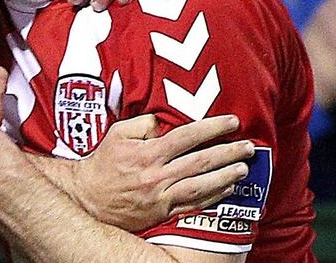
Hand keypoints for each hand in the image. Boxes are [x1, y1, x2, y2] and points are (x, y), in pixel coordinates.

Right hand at [67, 114, 252, 231]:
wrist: (87, 198)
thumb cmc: (102, 163)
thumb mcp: (117, 134)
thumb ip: (142, 125)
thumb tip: (164, 123)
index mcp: (147, 153)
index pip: (186, 136)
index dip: (212, 128)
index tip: (232, 122)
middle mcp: (156, 175)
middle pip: (200, 162)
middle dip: (228, 152)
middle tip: (248, 146)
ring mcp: (161, 196)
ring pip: (201, 185)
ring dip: (226, 176)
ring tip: (243, 168)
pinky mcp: (162, 213)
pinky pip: (193, 205)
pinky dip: (213, 197)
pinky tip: (227, 189)